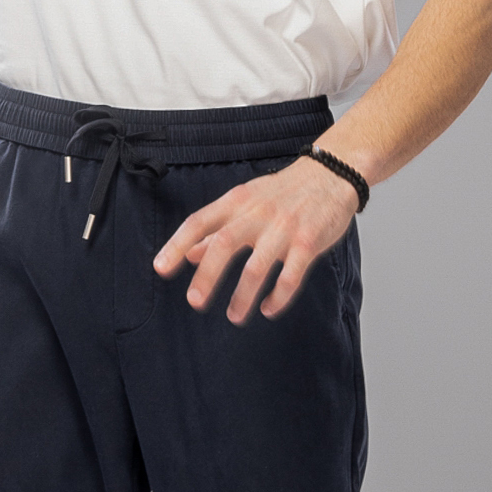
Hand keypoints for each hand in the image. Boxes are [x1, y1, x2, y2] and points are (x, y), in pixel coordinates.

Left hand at [153, 157, 357, 324]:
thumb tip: (189, 254)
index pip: (199, 222)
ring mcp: (284, 228)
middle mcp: (257, 213)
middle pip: (224, 244)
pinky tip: (269, 309)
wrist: (331, 174)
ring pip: (258, 266)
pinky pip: (291, 275)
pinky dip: (279, 296)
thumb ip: (217, 228)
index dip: (176, 245)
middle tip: (195, 302)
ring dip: (243, 295)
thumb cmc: (283, 192)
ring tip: (234, 316)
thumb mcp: (245, 202)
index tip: (160, 268)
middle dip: (207, 275)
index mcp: (236, 202)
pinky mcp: (309, 242)